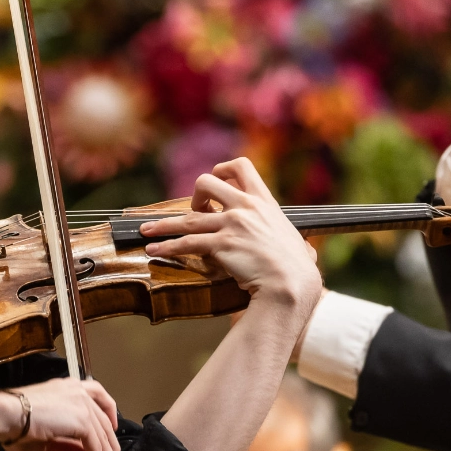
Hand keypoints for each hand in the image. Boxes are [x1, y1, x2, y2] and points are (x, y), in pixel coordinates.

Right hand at [1, 376, 120, 450]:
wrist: (5, 415)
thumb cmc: (15, 425)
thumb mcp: (48, 441)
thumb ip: (72, 449)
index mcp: (69, 389)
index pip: (97, 404)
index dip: (107, 422)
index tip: (111, 435)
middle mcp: (79, 392)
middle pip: (104, 424)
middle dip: (109, 448)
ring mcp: (82, 404)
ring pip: (103, 437)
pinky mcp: (82, 420)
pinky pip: (96, 447)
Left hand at [137, 158, 321, 309]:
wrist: (291, 284)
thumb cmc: (296, 268)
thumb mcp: (295, 240)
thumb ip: (288, 239)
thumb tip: (305, 251)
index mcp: (264, 201)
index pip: (241, 166)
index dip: (222, 169)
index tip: (215, 180)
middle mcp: (246, 207)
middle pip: (206, 182)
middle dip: (194, 196)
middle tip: (193, 213)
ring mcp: (232, 225)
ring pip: (187, 218)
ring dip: (163, 225)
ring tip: (146, 232)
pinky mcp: (221, 245)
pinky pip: (186, 243)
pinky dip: (167, 247)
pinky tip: (154, 251)